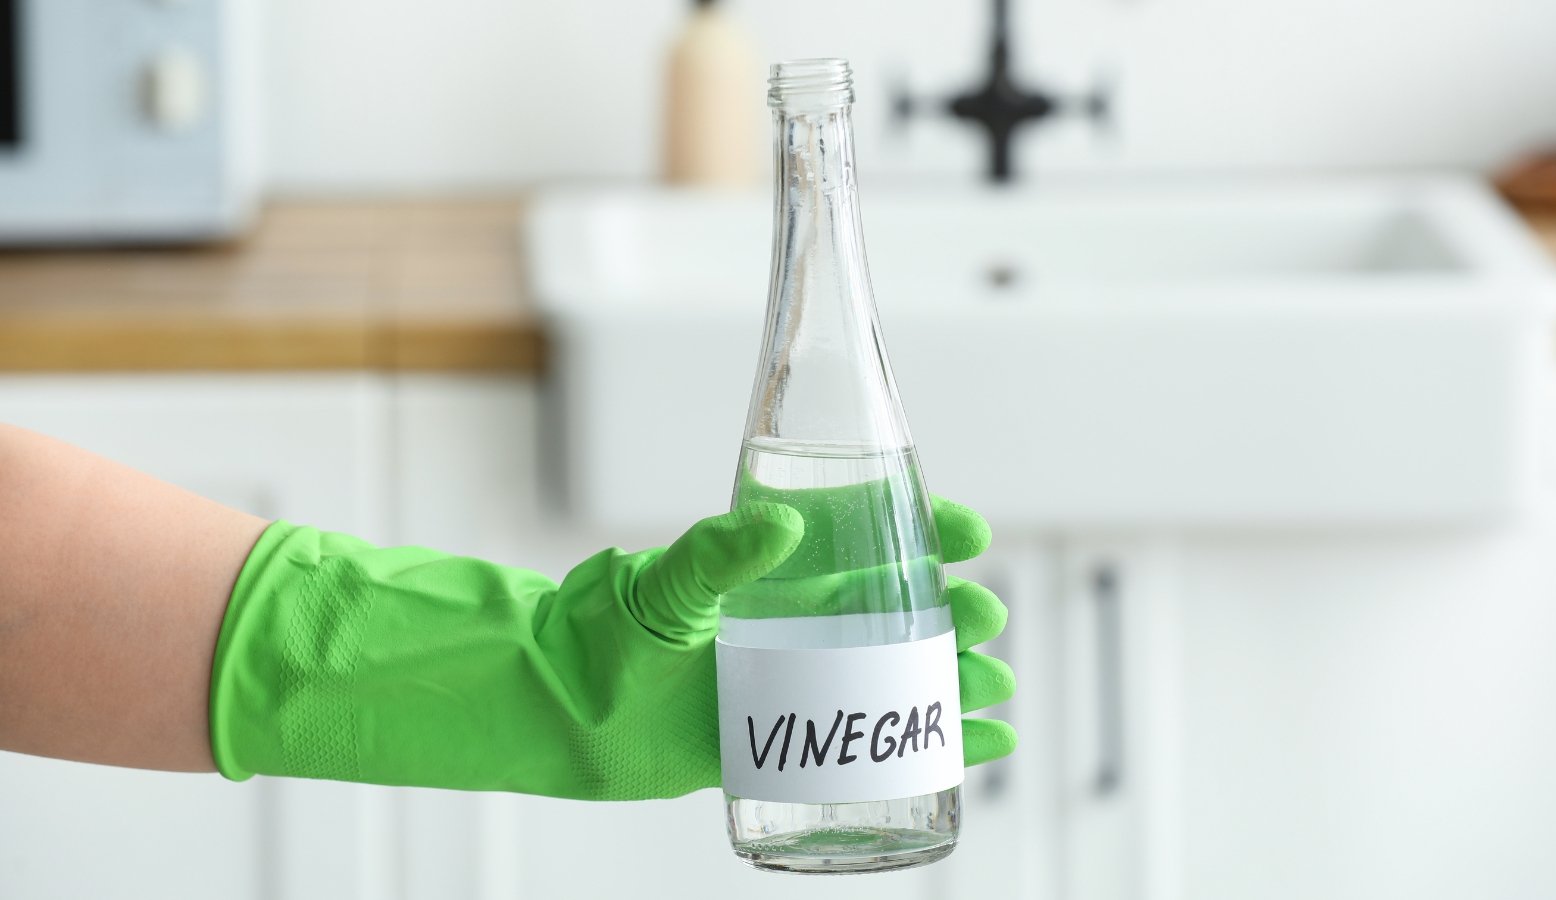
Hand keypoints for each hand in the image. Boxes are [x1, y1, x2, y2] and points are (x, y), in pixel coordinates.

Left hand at [211, 501, 1015, 800]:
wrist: (558, 709)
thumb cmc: (600, 633)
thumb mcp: (662, 587)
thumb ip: (716, 556)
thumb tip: (779, 527)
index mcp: (775, 574)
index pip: (867, 541)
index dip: (922, 532)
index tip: (967, 531)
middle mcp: (796, 624)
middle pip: (898, 612)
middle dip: (949, 613)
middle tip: (983, 619)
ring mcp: (797, 684)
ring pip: (896, 678)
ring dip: (951, 680)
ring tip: (993, 688)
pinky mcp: (789, 741)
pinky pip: (871, 743)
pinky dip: (927, 746)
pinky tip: (976, 750)